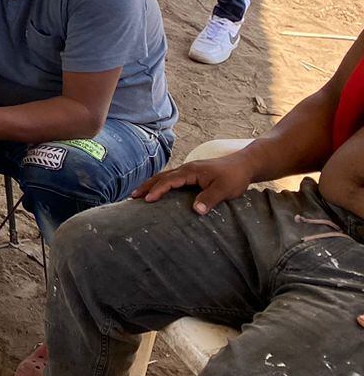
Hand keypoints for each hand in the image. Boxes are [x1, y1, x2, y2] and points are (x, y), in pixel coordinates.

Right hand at [131, 155, 255, 213]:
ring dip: (151, 184)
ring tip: (138, 194)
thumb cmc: (234, 177)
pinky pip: (171, 178)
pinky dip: (160, 184)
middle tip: (132, 196)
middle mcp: (186, 169)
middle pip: (161, 177)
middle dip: (146, 186)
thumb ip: (209, 199)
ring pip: (165, 177)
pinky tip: (157, 190)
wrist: (244, 164)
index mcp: (191, 171)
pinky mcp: (192, 174)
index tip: (147, 200)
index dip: (158, 190)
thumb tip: (196, 210)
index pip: (169, 181)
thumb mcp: (224, 189)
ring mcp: (188, 170)